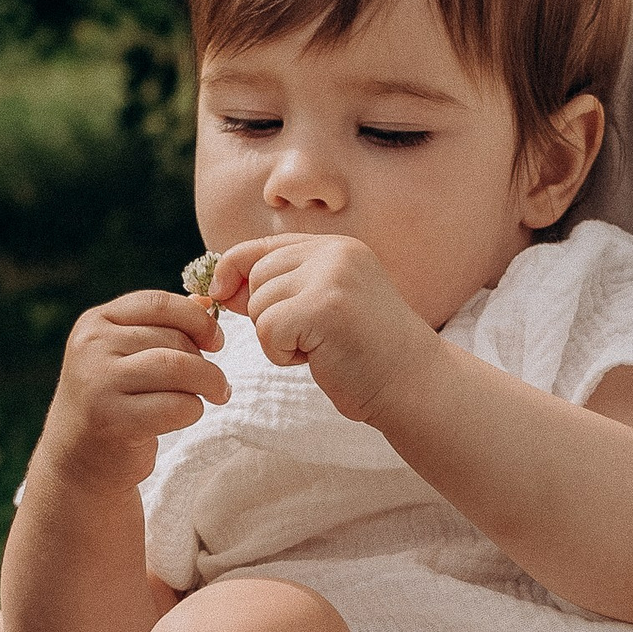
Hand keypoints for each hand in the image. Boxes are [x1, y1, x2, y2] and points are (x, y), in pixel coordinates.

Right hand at [33, 289, 229, 490]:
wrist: (76, 460)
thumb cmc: (112, 403)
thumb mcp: (125, 357)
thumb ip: (161, 328)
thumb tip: (205, 302)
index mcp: (95, 323)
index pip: (159, 304)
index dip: (198, 319)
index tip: (216, 341)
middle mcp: (92, 347)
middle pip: (173, 339)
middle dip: (204, 360)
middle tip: (213, 381)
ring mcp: (99, 383)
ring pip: (178, 368)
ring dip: (208, 382)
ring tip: (216, 394)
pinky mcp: (114, 419)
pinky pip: (177, 405)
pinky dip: (193, 410)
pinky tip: (186, 415)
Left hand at [210, 234, 432, 426]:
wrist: (414, 384)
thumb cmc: (365, 354)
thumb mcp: (322, 307)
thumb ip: (279, 289)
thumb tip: (218, 286)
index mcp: (336, 247)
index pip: (262, 247)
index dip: (234, 271)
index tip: (220, 294)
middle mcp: (336, 253)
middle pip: (256, 277)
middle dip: (266, 315)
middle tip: (307, 338)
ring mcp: (333, 277)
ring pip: (259, 305)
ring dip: (276, 338)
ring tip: (318, 348)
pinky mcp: (326, 308)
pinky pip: (268, 330)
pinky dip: (282, 354)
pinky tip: (316, 359)